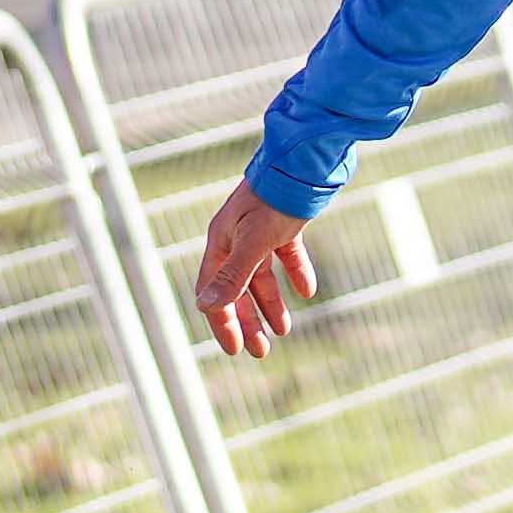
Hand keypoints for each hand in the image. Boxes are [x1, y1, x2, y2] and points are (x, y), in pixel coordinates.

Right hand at [190, 181, 318, 358]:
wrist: (304, 161)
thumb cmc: (274, 199)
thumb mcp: (253, 242)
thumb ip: (233, 276)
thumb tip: (204, 307)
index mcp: (221, 242)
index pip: (213, 291)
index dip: (222, 322)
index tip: (235, 350)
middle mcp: (236, 238)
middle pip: (237, 288)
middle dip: (248, 321)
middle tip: (261, 351)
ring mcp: (260, 230)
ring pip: (262, 276)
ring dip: (272, 304)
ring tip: (284, 330)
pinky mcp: (285, 223)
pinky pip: (287, 255)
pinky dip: (295, 273)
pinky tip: (307, 290)